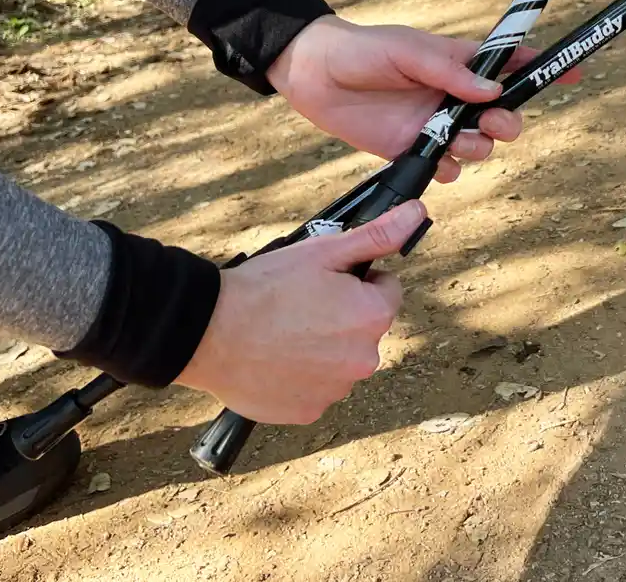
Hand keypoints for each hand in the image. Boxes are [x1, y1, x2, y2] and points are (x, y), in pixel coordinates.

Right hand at [174, 201, 421, 422]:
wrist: (209, 332)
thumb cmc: (265, 288)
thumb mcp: (323, 251)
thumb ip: (377, 236)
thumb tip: (416, 214)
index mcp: (372, 317)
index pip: (387, 291)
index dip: (358, 281)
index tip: (326, 282)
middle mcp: (364, 359)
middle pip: (364, 328)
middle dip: (342, 315)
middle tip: (299, 306)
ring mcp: (337, 389)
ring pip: (340, 359)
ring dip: (322, 347)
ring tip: (283, 331)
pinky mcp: (309, 411)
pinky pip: (316, 387)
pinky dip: (301, 375)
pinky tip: (276, 358)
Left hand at [267, 15, 577, 182]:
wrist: (314, 75)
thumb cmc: (362, 50)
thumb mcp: (407, 51)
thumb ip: (449, 73)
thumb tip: (491, 92)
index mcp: (458, 64)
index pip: (509, 66)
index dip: (540, 68)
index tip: (572, 73)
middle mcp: (452, 96)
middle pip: (501, 115)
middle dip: (507, 123)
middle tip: (493, 125)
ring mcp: (433, 124)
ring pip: (478, 144)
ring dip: (477, 147)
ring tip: (457, 142)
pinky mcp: (411, 149)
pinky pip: (446, 168)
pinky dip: (449, 170)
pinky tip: (437, 163)